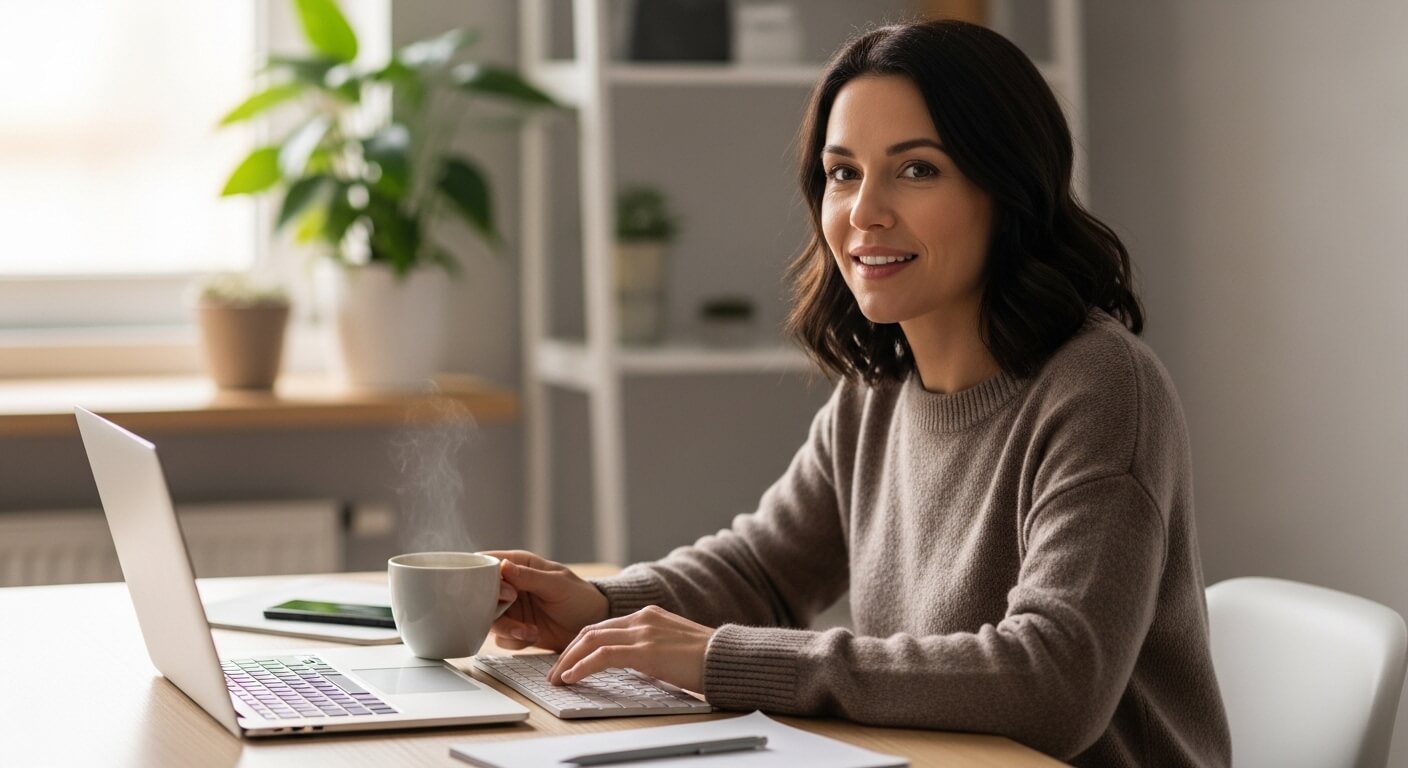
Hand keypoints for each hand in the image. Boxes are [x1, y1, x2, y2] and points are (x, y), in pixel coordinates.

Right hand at [484, 550, 608, 651]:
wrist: (592, 624)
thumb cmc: (579, 596)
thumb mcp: (557, 584)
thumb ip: (529, 577)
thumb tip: (503, 566)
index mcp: (519, 565)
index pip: (488, 564)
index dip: (486, 577)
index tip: (504, 590)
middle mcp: (510, 586)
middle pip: (482, 595)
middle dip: (493, 606)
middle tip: (513, 605)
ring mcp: (511, 609)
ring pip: (489, 619)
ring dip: (506, 628)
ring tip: (528, 631)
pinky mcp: (515, 630)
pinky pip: (501, 638)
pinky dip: (514, 641)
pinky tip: (533, 636)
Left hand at [548, 605, 714, 693]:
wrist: (727, 658)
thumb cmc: (707, 658)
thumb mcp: (673, 646)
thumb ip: (652, 647)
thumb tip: (635, 664)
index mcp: (649, 615)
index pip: (604, 626)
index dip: (582, 643)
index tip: (569, 658)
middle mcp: (642, 618)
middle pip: (591, 630)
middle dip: (568, 651)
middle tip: (555, 670)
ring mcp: (642, 632)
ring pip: (591, 640)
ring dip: (568, 660)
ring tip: (557, 677)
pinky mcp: (644, 650)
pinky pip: (602, 656)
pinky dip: (581, 666)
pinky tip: (571, 677)